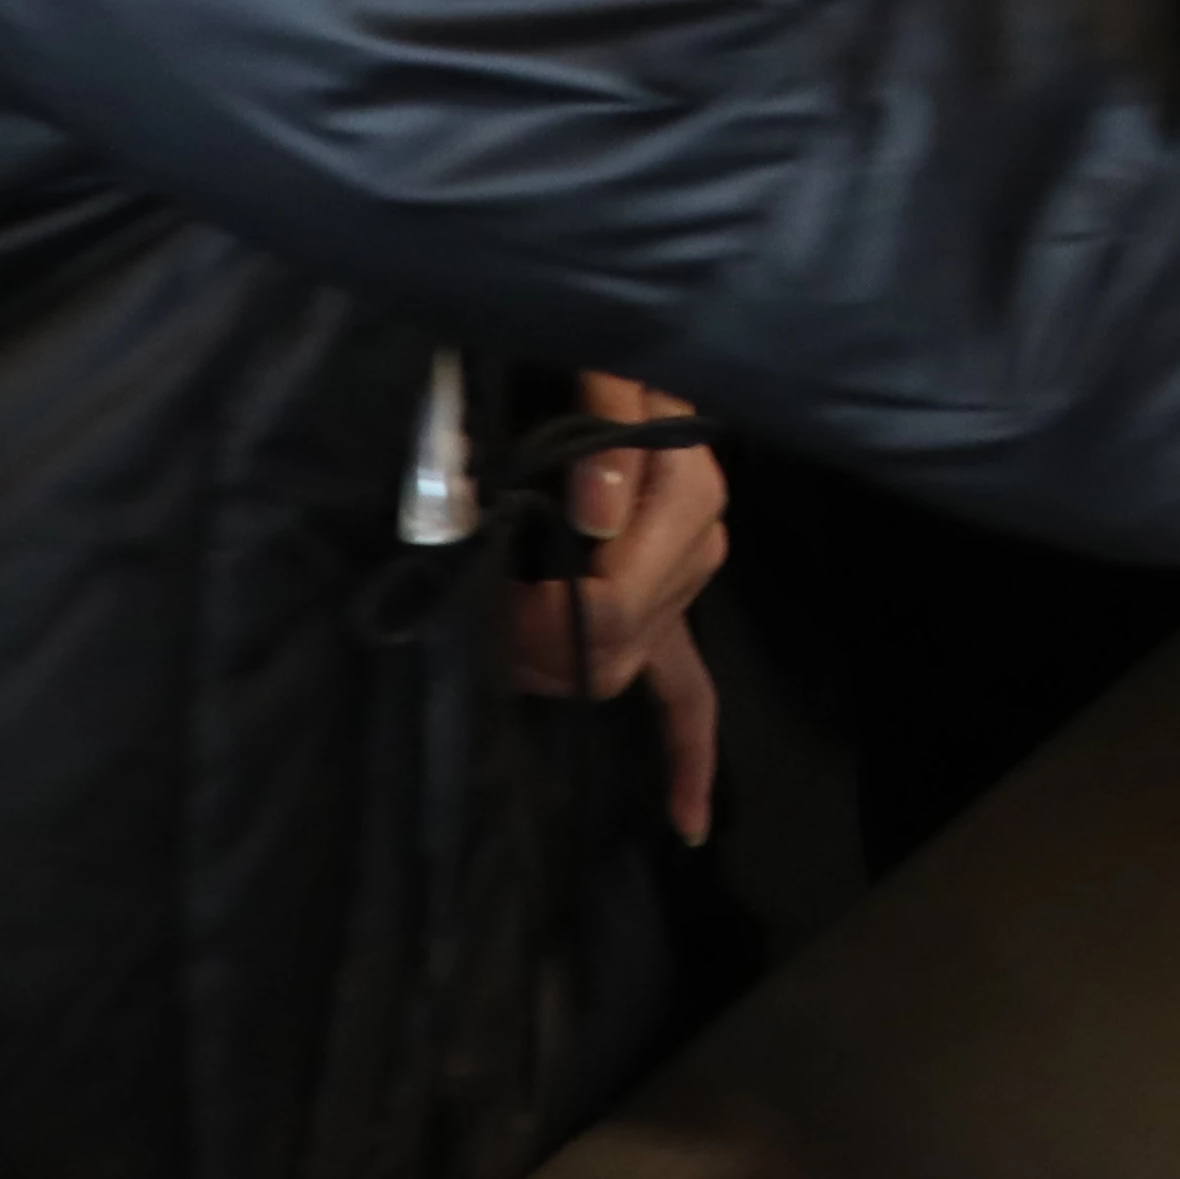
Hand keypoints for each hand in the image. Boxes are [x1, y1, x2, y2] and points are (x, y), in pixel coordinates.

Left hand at [506, 367, 728, 845]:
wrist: (595, 354)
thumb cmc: (581, 352)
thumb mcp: (595, 365)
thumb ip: (603, 419)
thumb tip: (599, 513)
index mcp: (684, 490)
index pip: (612, 598)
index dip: (542, 615)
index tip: (489, 591)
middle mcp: (700, 543)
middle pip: (618, 644)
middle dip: (539, 645)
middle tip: (479, 612)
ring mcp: (687, 584)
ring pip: (627, 669)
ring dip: (559, 667)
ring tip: (499, 629)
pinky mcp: (672, 611)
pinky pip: (694, 695)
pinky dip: (689, 759)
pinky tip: (687, 825)